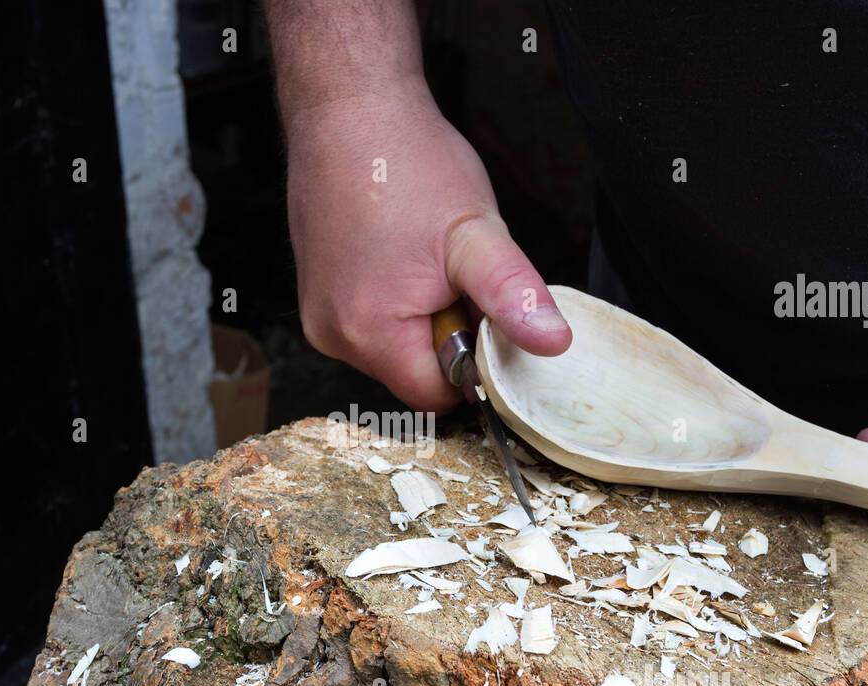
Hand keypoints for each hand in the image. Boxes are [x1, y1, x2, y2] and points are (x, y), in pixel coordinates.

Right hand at [283, 83, 570, 411]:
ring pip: (393, 348)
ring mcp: (318, 317)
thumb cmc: (405, 162)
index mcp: (370, 333)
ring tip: (423, 257)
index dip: (473, 363)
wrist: (347, 109)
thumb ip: (512, 295)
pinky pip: (369, 322)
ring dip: (421, 316)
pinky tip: (400, 253)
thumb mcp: (475, 233)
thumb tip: (553, 344)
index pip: (437, 394)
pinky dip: (395, 301)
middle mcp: (333, 336)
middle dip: (446, 334)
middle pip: (412, 373)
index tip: (482, 312)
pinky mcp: (315, 296)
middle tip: (454, 274)